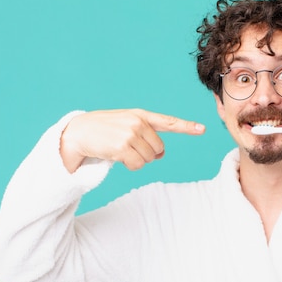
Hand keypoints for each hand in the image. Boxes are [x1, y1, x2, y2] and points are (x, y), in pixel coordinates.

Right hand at [60, 108, 205, 172]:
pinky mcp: (122, 147)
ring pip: (149, 158)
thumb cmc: (104, 130)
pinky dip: (130, 166)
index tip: (202, 129)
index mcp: (140, 115)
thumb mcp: (125, 125)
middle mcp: (138, 123)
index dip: (186, 127)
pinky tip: (117, 157)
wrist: (79, 132)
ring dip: (137, 160)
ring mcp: (130, 134)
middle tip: (129, 148)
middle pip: (159, 149)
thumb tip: (161, 155)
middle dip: (148, 153)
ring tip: (121, 150)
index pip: (168, 122)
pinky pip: (138, 165)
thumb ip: (146, 134)